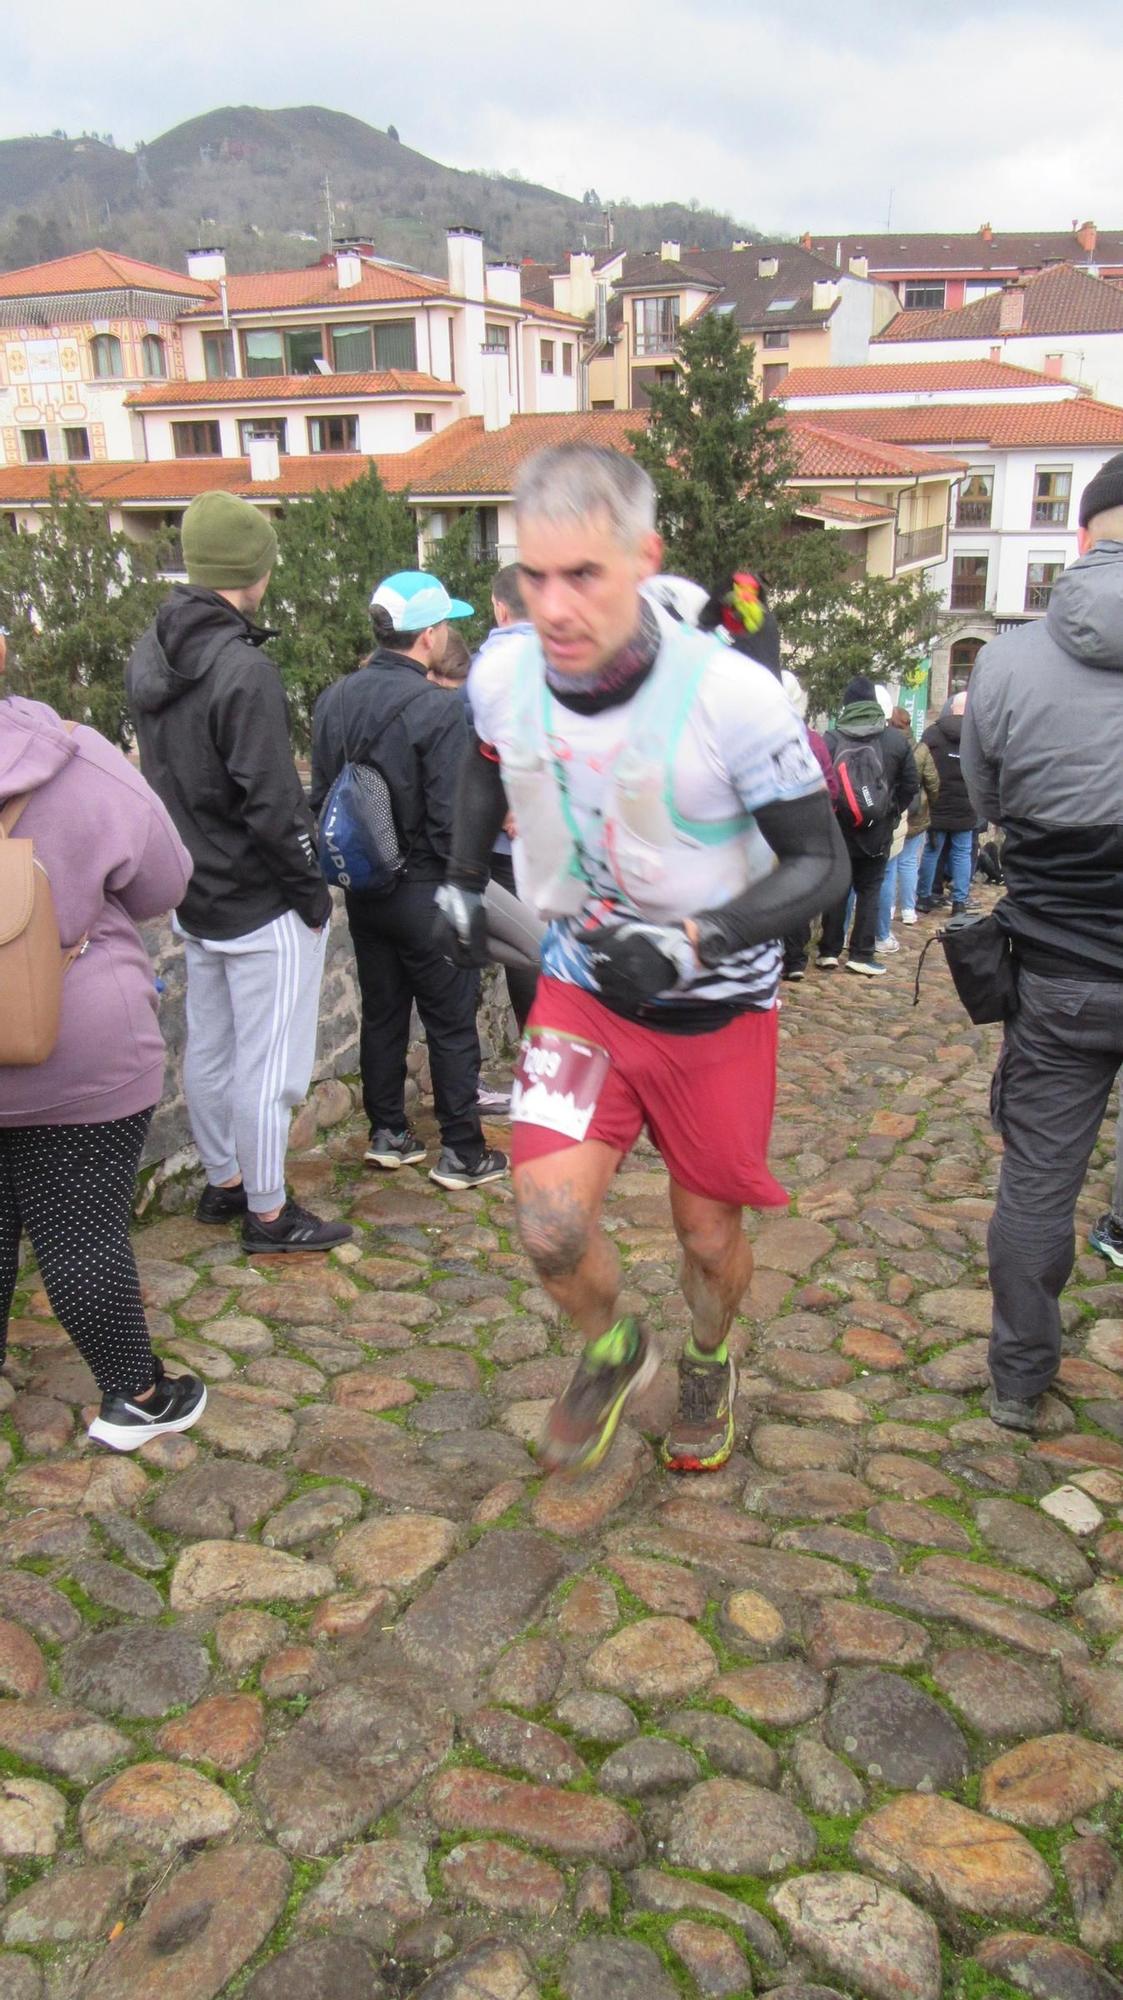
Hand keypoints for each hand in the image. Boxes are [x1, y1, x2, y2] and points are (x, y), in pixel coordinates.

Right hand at [434, 883, 488, 966]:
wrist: (465, 883)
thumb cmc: (470, 903)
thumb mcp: (476, 927)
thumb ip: (477, 946)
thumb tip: (480, 962)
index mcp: (442, 938)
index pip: (459, 961)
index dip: (475, 964)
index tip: (488, 962)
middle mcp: (437, 937)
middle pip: (455, 959)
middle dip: (471, 961)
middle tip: (487, 959)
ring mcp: (439, 932)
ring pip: (455, 953)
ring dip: (468, 955)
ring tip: (482, 951)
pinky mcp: (444, 928)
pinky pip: (454, 944)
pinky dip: (464, 947)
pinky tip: (475, 943)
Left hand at [582, 919, 697, 1004]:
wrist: (672, 959)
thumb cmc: (645, 940)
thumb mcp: (624, 930)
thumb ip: (599, 934)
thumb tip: (576, 937)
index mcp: (625, 949)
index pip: (596, 955)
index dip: (597, 954)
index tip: (604, 953)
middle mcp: (629, 968)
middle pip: (597, 972)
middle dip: (599, 968)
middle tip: (609, 964)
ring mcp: (633, 985)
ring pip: (602, 987)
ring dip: (604, 981)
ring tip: (614, 974)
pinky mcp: (636, 997)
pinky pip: (613, 1000)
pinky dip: (611, 993)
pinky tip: (617, 985)